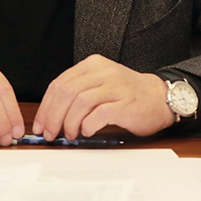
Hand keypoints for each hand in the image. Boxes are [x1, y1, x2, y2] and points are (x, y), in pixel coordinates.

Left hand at [32, 55, 174, 140]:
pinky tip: (86, 131)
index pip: (59, 84)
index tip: (40, 124)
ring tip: (69, 135)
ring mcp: (115, 87)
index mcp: (93, 65)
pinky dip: (87, 125)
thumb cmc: (127, 95)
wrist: (160, 99)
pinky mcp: (125, 104)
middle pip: (66, 92)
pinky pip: (99, 114)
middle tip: (50, 133)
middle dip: (53, 116)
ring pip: (79, 102)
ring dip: (69, 123)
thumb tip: (50, 117)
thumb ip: (77, 94)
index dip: (46, 107)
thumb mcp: (100, 85)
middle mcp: (103, 72)